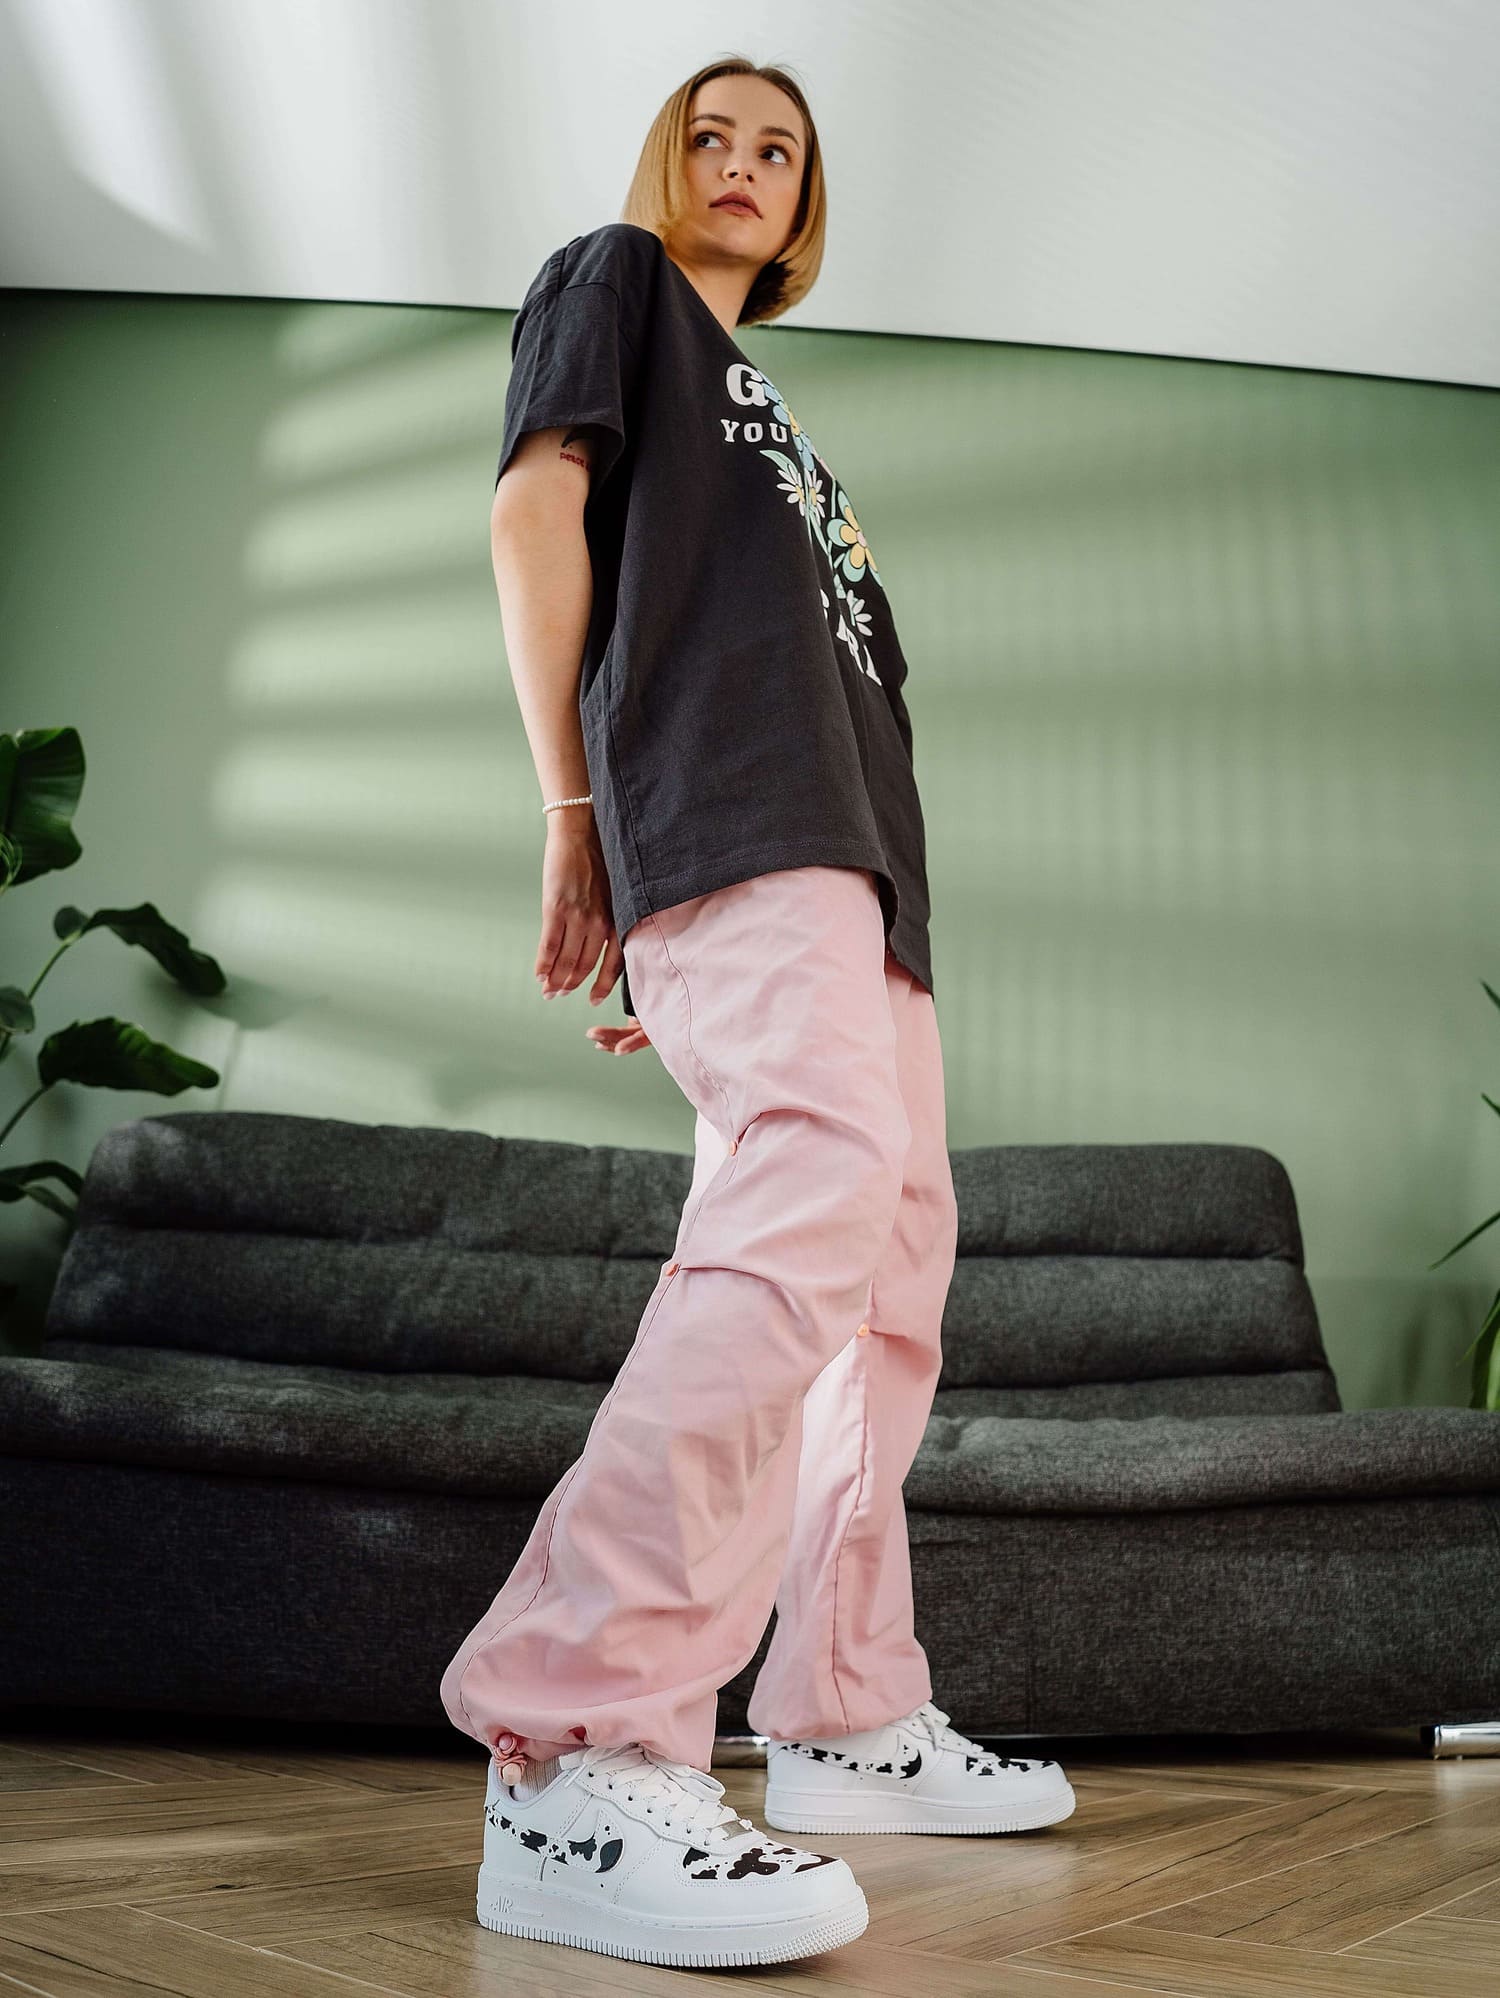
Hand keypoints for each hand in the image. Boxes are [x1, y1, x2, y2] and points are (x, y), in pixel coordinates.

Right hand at [536, 814, 653, 1056]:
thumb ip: (611, 916)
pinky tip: (538, 974)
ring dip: (555, 979)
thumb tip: (602, 940)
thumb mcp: (615, 891)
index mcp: (618, 918)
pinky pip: (548, 946)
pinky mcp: (556, 909)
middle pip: (586, 965)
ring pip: (566, 960)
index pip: (615, 963)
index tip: (593, 1000)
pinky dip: (542, 963)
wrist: (581, 831)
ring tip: (548, 990)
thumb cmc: (599, 858)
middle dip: (571, 984)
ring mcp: (578, 917)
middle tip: (559, 994)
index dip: (602, 986)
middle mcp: (600, 922)